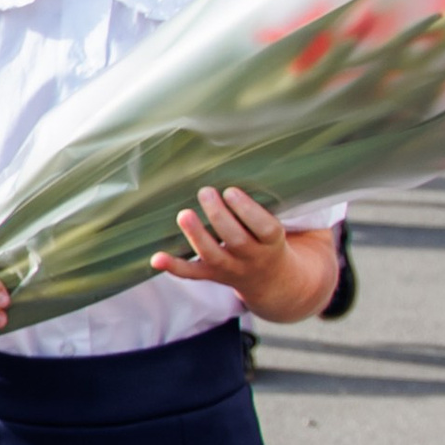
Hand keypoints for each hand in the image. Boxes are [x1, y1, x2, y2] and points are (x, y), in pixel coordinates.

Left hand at [149, 187, 334, 319]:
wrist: (276, 283)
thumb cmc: (276, 239)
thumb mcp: (288, 223)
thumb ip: (282, 202)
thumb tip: (278, 161)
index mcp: (274, 243)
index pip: (265, 228)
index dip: (249, 211)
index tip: (232, 191)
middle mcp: (253, 258)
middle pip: (236, 239)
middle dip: (219, 216)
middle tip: (206, 191)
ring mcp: (231, 269)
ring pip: (213, 254)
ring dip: (197, 235)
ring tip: (184, 213)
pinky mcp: (213, 275)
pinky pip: (192, 274)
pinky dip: (173, 266)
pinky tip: (155, 258)